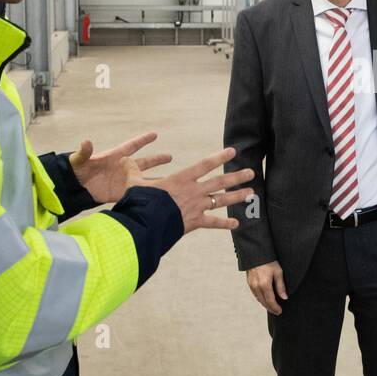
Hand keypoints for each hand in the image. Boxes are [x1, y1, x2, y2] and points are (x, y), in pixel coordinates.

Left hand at [70, 131, 172, 203]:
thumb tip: (86, 142)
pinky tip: (157, 195)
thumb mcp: (79, 160)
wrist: (75, 188)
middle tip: (169, 157)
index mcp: (115, 156)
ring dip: (155, 178)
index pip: (132, 146)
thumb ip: (84, 152)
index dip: (143, 140)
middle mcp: (123, 167)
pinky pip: (137, 191)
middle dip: (156, 159)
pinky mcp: (121, 192)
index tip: (154, 134)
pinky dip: (147, 192)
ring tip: (170, 179)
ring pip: (143, 178)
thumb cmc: (76, 170)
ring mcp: (123, 180)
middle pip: (143, 162)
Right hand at [128, 146, 253, 232]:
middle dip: (237, 176)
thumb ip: (134, 173)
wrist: (145, 223)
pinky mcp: (195, 222)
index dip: (220, 157)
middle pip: (220, 181)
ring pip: (222, 200)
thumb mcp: (134, 183)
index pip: (205, 164)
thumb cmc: (139, 202)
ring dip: (237, 196)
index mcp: (181, 179)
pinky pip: (213, 223)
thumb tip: (125, 163)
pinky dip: (225, 224)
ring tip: (251, 192)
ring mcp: (196, 207)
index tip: (233, 151)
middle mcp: (193, 191)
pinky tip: (237, 224)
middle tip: (251, 172)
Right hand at [246, 261, 286, 314]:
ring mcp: (252, 285)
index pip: (271, 301)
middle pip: (264, 302)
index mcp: (265, 285)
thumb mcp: (278, 272)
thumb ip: (281, 286)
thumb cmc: (269, 261)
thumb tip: (284, 298)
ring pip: (259, 299)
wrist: (256, 253)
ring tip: (272, 307)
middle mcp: (257, 287)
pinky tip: (264, 299)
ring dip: (265, 304)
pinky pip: (255, 294)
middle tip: (277, 312)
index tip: (280, 311)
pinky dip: (260, 299)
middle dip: (271, 308)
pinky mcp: (249, 283)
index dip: (275, 308)